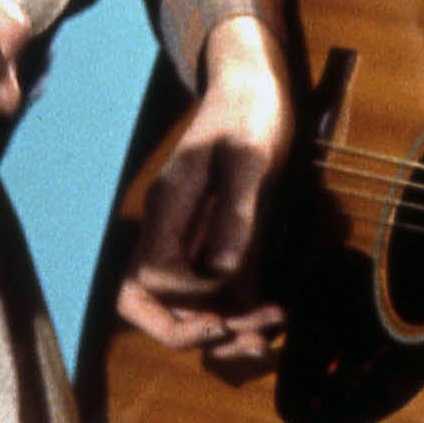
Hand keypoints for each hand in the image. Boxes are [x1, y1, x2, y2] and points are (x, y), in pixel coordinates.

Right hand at [117, 15, 293, 367]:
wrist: (255, 81)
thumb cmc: (252, 110)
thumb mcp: (252, 156)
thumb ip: (237, 213)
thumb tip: (223, 270)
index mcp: (168, 207)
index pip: (154, 279)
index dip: (191, 303)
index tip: (234, 305)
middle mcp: (171, 228)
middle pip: (148, 302)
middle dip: (190, 334)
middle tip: (247, 340)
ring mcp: (191, 234)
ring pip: (184, 304)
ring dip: (222, 330)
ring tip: (267, 340)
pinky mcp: (217, 235)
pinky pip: (216, 288)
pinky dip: (240, 310)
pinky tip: (275, 314)